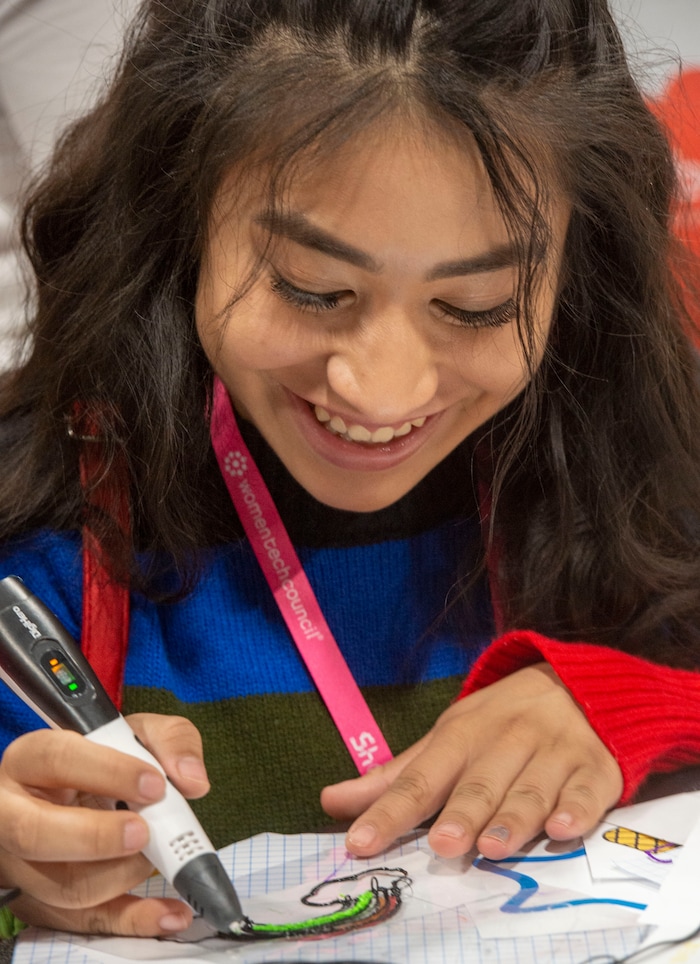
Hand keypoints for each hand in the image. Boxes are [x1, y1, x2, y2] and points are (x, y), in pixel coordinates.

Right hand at [0, 713, 209, 935]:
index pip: (57, 759)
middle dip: (96, 837)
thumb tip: (191, 779)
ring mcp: (23, 864)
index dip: (108, 772)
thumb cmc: (107, 759)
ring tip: (155, 855)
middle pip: (34, 833)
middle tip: (143, 831)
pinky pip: (84, 923)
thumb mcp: (138, 733)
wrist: (85, 790)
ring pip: (60, 886)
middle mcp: (14, 812)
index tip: (154, 784)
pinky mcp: (44, 903)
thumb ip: (170, 741)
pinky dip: (133, 920)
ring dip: (121, 875)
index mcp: (32, 758)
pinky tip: (170, 911)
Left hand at [321, 663, 622, 859]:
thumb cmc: (501, 722)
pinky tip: (564, 827)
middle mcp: (506, 741)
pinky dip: (578, 808)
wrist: (579, 683)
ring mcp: (554, 753)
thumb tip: (331, 801)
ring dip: (514, 817)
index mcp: (462, 734)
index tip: (360, 842)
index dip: (390, 811)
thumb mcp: (448, 738)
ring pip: (532, 788)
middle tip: (443, 845)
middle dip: (461, 812)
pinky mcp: (596, 769)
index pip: (420, 776)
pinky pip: (588, 791)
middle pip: (480, 782)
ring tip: (493, 846)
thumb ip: (396, 776)